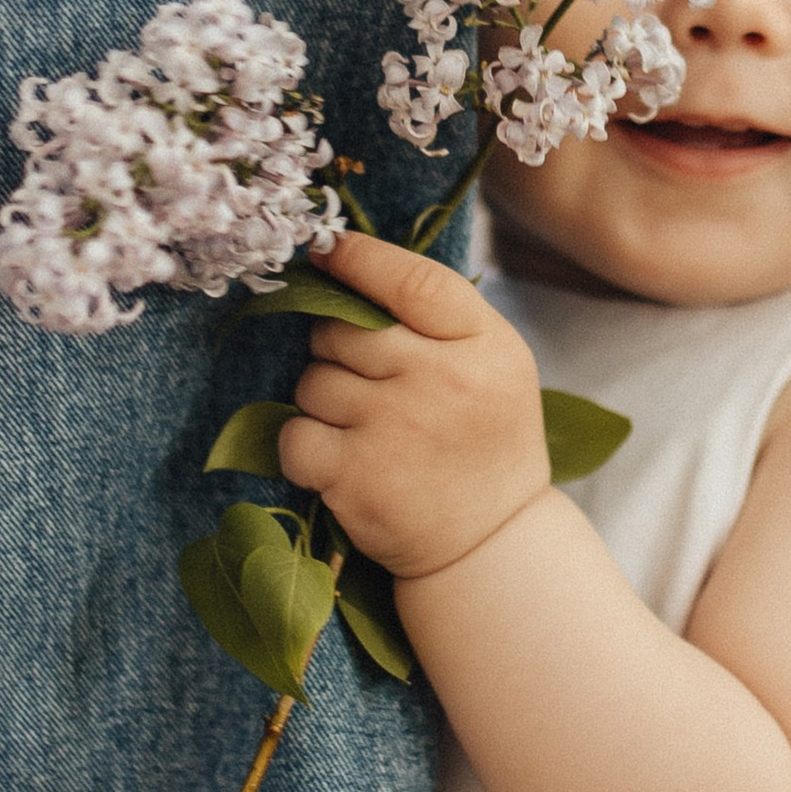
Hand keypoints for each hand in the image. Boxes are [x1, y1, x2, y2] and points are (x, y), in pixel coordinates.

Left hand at [275, 235, 554, 581]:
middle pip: (342, 330)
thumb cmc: (484, 441)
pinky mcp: (355, 475)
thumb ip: (440, 316)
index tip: (326, 249)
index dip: (360, 258)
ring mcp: (395, 428)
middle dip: (339, 351)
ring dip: (325, 402)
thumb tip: (351, 261)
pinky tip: (342, 462)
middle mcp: (441, 380)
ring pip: (312, 380)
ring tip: (368, 432)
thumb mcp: (495, 364)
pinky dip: (305, 447)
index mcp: (484, 345)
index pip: (412, 279)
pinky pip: (294, 433)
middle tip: (373, 386)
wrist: (491, 542)